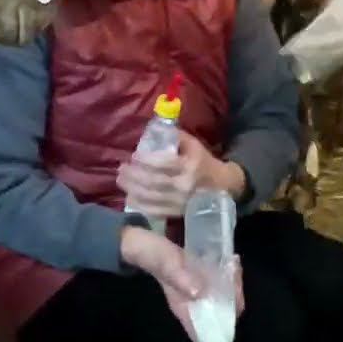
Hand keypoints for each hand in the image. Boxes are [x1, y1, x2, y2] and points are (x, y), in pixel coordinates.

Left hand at [116, 131, 245, 217]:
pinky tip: (129, 198)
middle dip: (134, 175)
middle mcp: (184, 186)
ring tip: (120, 180)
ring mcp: (180, 202)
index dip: (146, 160)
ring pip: (151, 197)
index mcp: (190, 167)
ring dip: (132, 189)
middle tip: (121, 168)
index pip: (164, 164)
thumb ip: (175, 136)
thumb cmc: (204, 162)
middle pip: (154, 182)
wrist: (222, 186)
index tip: (133, 156)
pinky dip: (140, 205)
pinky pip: (154, 211)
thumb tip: (154, 128)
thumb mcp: (194, 145)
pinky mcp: (177, 213)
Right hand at [120, 227, 245, 341]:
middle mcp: (193, 304)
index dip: (224, 323)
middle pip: (221, 312)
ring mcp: (198, 291)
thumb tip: (198, 292)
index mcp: (184, 309)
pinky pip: (219, 281)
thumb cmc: (153, 257)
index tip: (234, 303)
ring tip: (233, 263)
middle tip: (234, 273)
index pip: (207, 330)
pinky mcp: (200, 279)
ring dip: (233, 283)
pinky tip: (230, 259)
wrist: (144, 244)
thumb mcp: (165, 264)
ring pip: (223, 296)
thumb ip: (179, 277)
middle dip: (234, 296)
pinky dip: (227, 273)